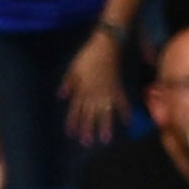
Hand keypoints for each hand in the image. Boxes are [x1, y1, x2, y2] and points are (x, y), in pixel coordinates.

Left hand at [60, 30, 129, 144]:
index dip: (73, 122)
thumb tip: (61, 97)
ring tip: (105, 139)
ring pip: (105, 113)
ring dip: (105, 126)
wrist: (106, 46)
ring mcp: (107, 92)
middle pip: (90, 115)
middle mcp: (94, 94)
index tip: (72, 134)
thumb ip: (68, 83)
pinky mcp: (118, 88)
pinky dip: (125, 112)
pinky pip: (122, 102)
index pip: (76, 109)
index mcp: (82, 90)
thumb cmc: (87, 55)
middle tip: (87, 143)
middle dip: (88, 129)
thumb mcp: (73, 68)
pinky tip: (127, 122)